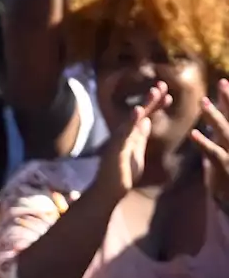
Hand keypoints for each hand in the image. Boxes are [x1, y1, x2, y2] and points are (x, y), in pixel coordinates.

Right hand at [93, 82, 170, 201]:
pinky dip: (130, 122)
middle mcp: (124, 136)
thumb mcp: (136, 152)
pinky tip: (137, 111)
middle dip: (152, 100)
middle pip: (140, 114)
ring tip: (154, 92)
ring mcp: (118, 142)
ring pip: (132, 120)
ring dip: (144, 105)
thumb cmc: (122, 175)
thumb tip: (148, 121)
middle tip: (162, 85)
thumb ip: (140, 136)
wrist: (109, 192)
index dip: (156, 105)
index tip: (168, 95)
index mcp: (131, 136)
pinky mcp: (115, 150)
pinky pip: (123, 134)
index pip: (145, 117)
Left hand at [191, 79, 228, 211]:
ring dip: (215, 117)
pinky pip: (214, 154)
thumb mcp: (221, 163)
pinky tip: (194, 133)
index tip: (224, 82)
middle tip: (223, 83)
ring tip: (204, 102)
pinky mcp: (225, 169)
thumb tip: (207, 138)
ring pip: (225, 132)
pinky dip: (204, 143)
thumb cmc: (227, 185)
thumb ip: (216, 149)